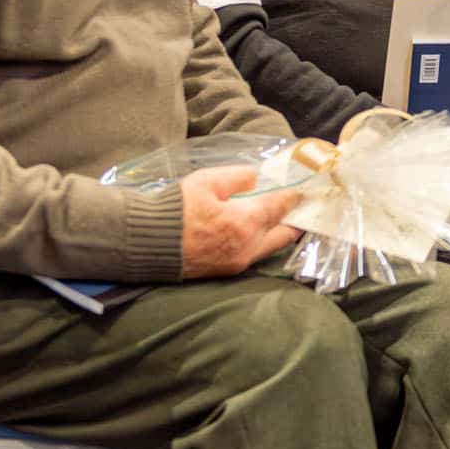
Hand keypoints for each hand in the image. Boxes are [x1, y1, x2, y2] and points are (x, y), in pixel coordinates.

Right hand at [179, 165, 301, 278]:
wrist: (145, 244)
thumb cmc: (174, 210)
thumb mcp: (205, 181)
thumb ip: (237, 177)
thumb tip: (255, 178)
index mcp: (245, 223)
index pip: (280, 206)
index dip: (294, 195)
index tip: (305, 188)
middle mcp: (248, 247)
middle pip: (284, 234)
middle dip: (295, 219)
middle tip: (302, 207)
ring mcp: (238, 262)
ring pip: (270, 248)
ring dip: (280, 233)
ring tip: (285, 218)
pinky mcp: (226, 271)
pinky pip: (255, 255)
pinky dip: (263, 242)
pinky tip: (260, 231)